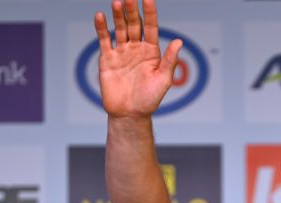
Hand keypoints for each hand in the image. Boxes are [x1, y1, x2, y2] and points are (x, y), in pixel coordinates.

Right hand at [93, 0, 182, 117]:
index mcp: (151, 51)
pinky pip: (104, 40)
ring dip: (118, 16)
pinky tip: (101, 16)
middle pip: (134, 25)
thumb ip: (169, 60)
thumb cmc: (150, 99)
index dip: (150, 13)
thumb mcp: (163, 80)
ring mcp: (121, 52)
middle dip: (132, 11)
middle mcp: (136, 48)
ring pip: (120, 29)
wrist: (130, 114)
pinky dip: (102, 28)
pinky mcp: (107, 59)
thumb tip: (180, 42)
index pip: (151, 27)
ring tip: (117, 2)